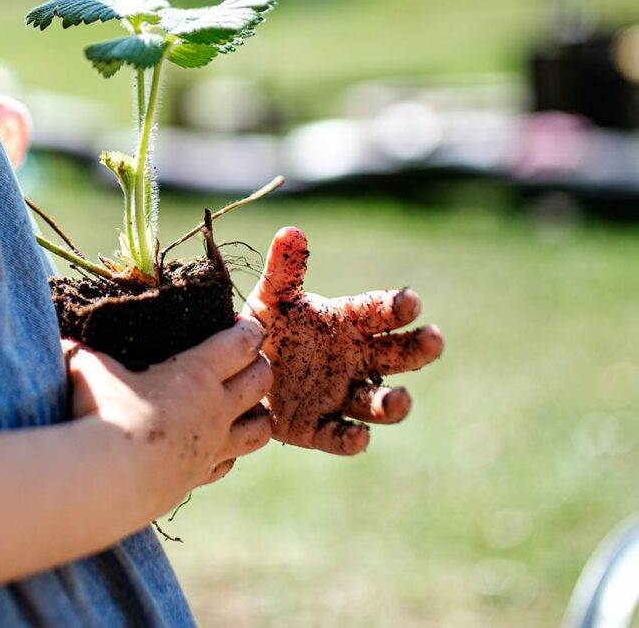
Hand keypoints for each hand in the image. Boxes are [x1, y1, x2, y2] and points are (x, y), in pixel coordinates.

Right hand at [62, 320, 272, 513]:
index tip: (246, 325)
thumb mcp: (89, 368)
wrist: (105, 482)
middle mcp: (215, 409)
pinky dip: (230, 452)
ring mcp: (212, 448)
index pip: (241, 343)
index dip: (249, 330)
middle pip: (261, 381)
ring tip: (245, 405)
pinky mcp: (198, 479)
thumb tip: (63, 340)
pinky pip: (229, 463)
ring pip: (260, 429)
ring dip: (258, 413)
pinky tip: (215, 447)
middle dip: (260, 366)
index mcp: (196, 372)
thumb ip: (83, 352)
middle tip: (247, 359)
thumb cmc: (101, 414)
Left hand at [242, 227, 442, 455]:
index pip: (378, 312)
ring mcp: (339, 395)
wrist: (235, 371)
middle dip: (417, 349)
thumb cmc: (265, 327)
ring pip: (376, 402)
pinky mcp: (318, 428)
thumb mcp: (270, 297)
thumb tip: (292, 232)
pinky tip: (359, 437)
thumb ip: (284, 270)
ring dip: (392, 403)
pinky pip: (339, 436)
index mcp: (345, 324)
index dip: (395, 306)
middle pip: (395, 356)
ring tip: (400, 399)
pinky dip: (351, 439)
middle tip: (434, 339)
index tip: (411, 301)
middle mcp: (352, 360)